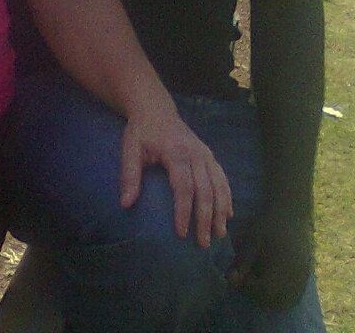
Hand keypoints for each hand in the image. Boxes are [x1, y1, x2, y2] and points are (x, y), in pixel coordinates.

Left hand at [120, 109, 232, 247]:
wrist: (156, 109)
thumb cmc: (142, 132)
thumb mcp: (130, 149)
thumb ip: (130, 175)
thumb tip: (126, 204)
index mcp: (175, 151)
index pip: (184, 187)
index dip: (184, 211)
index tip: (181, 234)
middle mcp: (195, 153)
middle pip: (205, 190)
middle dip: (206, 218)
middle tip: (203, 243)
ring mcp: (205, 153)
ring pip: (218, 185)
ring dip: (220, 211)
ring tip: (219, 234)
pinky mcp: (209, 154)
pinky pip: (222, 177)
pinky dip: (227, 196)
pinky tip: (228, 214)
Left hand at [227, 207, 313, 310]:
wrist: (291, 210)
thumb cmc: (268, 223)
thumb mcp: (251, 241)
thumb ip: (242, 263)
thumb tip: (230, 280)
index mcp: (281, 271)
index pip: (261, 292)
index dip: (246, 287)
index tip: (237, 274)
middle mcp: (295, 279)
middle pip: (275, 300)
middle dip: (258, 294)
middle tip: (246, 277)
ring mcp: (303, 278)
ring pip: (286, 299)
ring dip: (271, 296)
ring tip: (257, 278)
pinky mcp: (306, 274)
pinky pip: (295, 292)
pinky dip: (282, 292)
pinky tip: (270, 278)